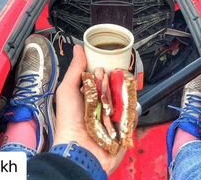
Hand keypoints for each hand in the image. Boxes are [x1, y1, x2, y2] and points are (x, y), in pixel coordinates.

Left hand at [53, 45, 126, 175]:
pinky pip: (133, 114)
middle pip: (116, 86)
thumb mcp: (67, 90)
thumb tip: (78, 48)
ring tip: (125, 88)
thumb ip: (75, 70)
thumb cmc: (69, 122)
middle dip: (118, 79)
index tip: (110, 60)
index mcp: (88, 96)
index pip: (101, 77)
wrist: (80, 151)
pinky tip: (131, 103)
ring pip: (126, 98)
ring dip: (126, 93)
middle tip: (117, 75)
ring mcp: (113, 117)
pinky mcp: (124, 128)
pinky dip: (133, 108)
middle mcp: (101, 105)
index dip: (106, 68)